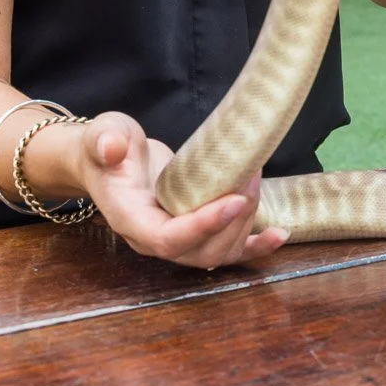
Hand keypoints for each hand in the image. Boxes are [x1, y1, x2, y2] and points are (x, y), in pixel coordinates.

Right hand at [78, 112, 286, 268]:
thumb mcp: (104, 134)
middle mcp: (154, 239)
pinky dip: (257, 247)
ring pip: (219, 252)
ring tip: (254, 180)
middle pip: (200, 250)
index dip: (203, 226)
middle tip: (249, 176)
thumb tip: (110, 147)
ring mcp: (179, 241)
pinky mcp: (197, 234)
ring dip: (246, 223)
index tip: (234, 200)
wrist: (112, 162)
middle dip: (233, 218)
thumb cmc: (108, 148)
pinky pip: (230, 251)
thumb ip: (104, 140)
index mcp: (131, 220)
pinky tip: (280, 234)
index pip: (167, 238)